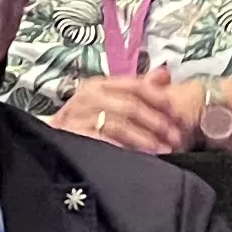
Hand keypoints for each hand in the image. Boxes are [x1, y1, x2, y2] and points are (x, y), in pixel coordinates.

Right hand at [54, 70, 195, 151]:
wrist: (54, 137)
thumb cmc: (88, 118)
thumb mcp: (112, 99)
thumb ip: (140, 87)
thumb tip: (165, 73)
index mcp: (101, 84)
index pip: (136, 85)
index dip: (160, 98)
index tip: (178, 114)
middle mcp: (89, 96)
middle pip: (131, 106)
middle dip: (157, 123)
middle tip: (176, 139)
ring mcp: (79, 115)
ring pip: (120, 125)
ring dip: (144, 139)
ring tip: (163, 151)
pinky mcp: (73, 135)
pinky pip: (103, 141)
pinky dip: (123, 149)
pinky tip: (139, 158)